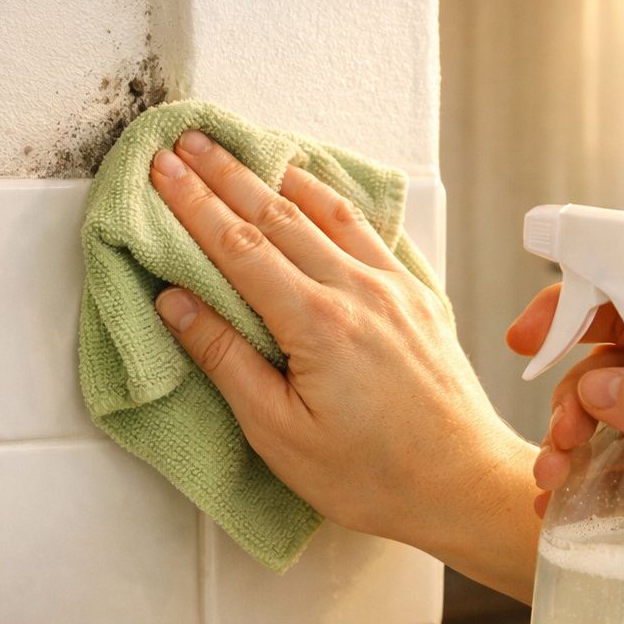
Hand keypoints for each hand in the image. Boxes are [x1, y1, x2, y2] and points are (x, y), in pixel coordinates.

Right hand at [149, 130, 539, 592]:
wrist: (462, 484)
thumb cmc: (372, 476)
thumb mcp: (279, 434)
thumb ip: (226, 360)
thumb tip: (176, 302)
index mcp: (317, 324)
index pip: (239, 245)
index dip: (193, 202)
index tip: (161, 169)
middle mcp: (358, 291)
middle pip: (277, 214)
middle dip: (225, 173)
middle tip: (186, 139)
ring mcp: (393, 288)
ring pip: (325, 211)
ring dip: (276, 175)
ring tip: (240, 149)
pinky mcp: (418, 296)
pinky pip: (367, 229)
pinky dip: (331, 199)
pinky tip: (315, 186)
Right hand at [506, 284, 623, 623]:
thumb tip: (597, 385)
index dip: (585, 307)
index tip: (532, 335)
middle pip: (618, 368)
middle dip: (574, 395)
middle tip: (560, 434)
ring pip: (613, 424)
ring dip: (573, 443)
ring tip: (554, 477)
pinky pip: (623, 478)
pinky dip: (586, 486)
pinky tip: (562, 505)